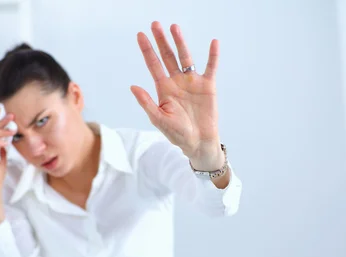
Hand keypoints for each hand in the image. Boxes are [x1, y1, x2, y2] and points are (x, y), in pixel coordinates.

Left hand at [131, 21, 223, 170]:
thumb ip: (146, 102)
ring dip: (180, 42)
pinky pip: (211, 67)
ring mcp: (192, 82)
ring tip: (174, 27)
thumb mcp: (159, 119)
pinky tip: (213, 43)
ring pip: (186, 57)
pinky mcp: (208, 86)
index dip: (147, 50)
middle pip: (168, 56)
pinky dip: (213, 56)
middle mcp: (177, 81)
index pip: (153, 65)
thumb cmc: (177, 133)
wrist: (198, 142)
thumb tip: (132, 86)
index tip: (140, 35)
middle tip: (155, 24)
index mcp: (163, 88)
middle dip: (161, 41)